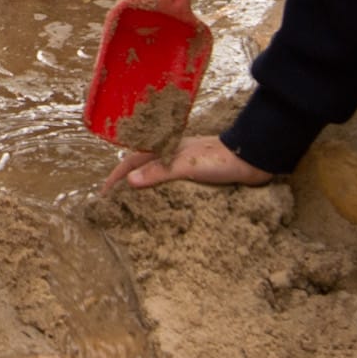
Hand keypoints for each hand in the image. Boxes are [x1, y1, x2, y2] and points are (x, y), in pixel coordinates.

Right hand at [103, 133, 277, 193]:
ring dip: (142, 190)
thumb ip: (159, 172)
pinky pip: (170, 186)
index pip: (131, 163)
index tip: (103, 196)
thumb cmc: (219, 159)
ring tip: (132, 209)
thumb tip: (129, 182)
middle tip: (113, 205)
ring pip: (154, 177)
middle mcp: (171, 155)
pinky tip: (162, 208)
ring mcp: (183, 165)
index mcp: (164, 148)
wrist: (253, 159)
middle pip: (140, 169)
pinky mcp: (196, 175)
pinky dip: (160, 196)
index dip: (116, 178)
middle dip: (124, 184)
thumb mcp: (186, 165)